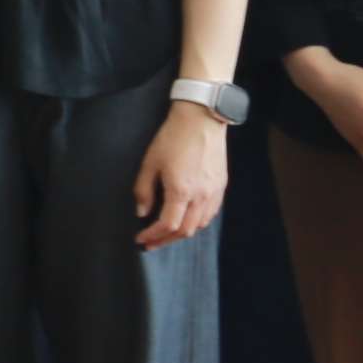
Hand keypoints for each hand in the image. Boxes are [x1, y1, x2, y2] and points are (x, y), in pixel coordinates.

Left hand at [133, 102, 229, 244]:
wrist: (202, 119)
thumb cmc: (173, 138)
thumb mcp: (150, 162)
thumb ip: (144, 190)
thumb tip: (142, 213)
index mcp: (181, 191)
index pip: (167, 225)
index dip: (153, 235)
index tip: (140, 238)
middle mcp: (201, 196)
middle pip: (185, 230)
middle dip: (165, 240)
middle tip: (151, 243)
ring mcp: (214, 192)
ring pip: (199, 224)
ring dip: (182, 233)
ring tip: (166, 233)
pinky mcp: (221, 186)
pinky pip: (210, 213)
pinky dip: (197, 222)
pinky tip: (187, 219)